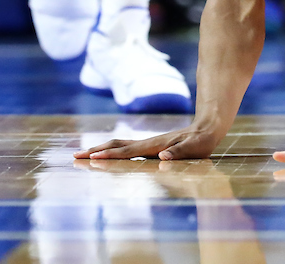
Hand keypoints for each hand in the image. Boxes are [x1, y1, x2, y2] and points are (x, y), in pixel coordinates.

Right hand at [74, 125, 221, 161]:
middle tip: (75, 156)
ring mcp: (148, 144)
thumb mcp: (195, 148)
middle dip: (96, 150)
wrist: (208, 126)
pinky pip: (126, 149)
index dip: (109, 155)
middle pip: (117, 145)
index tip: (92, 158)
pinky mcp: (151, 147)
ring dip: (101, 150)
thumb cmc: (202, 141)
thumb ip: (180, 152)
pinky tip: (105, 157)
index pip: (127, 151)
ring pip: (120, 146)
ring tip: (83, 156)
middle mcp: (148, 143)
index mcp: (155, 145)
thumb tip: (163, 156)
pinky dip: (111, 152)